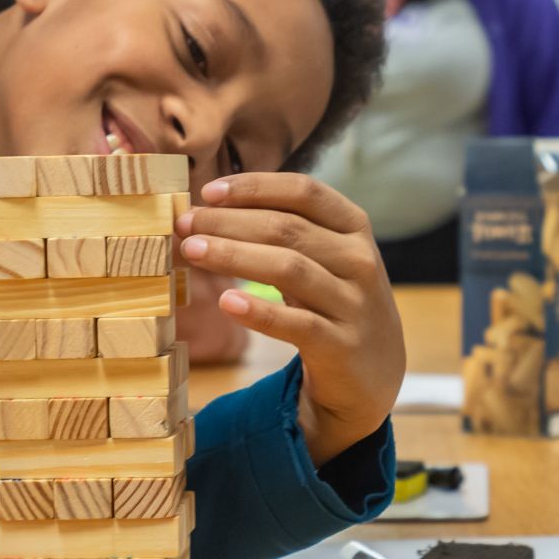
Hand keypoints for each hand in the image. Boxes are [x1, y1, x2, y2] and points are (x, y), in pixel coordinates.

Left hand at [176, 174, 403, 464]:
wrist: (372, 370)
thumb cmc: (334, 300)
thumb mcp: (324, 258)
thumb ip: (285, 231)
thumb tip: (211, 209)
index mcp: (354, 227)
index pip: (304, 192)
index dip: (255, 187)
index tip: (209, 192)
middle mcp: (359, 260)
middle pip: (287, 229)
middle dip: (229, 222)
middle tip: (185, 223)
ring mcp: (353, 303)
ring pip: (289, 269)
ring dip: (234, 255)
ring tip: (192, 251)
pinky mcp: (341, 345)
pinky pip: (296, 324)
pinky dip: (259, 312)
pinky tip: (226, 303)